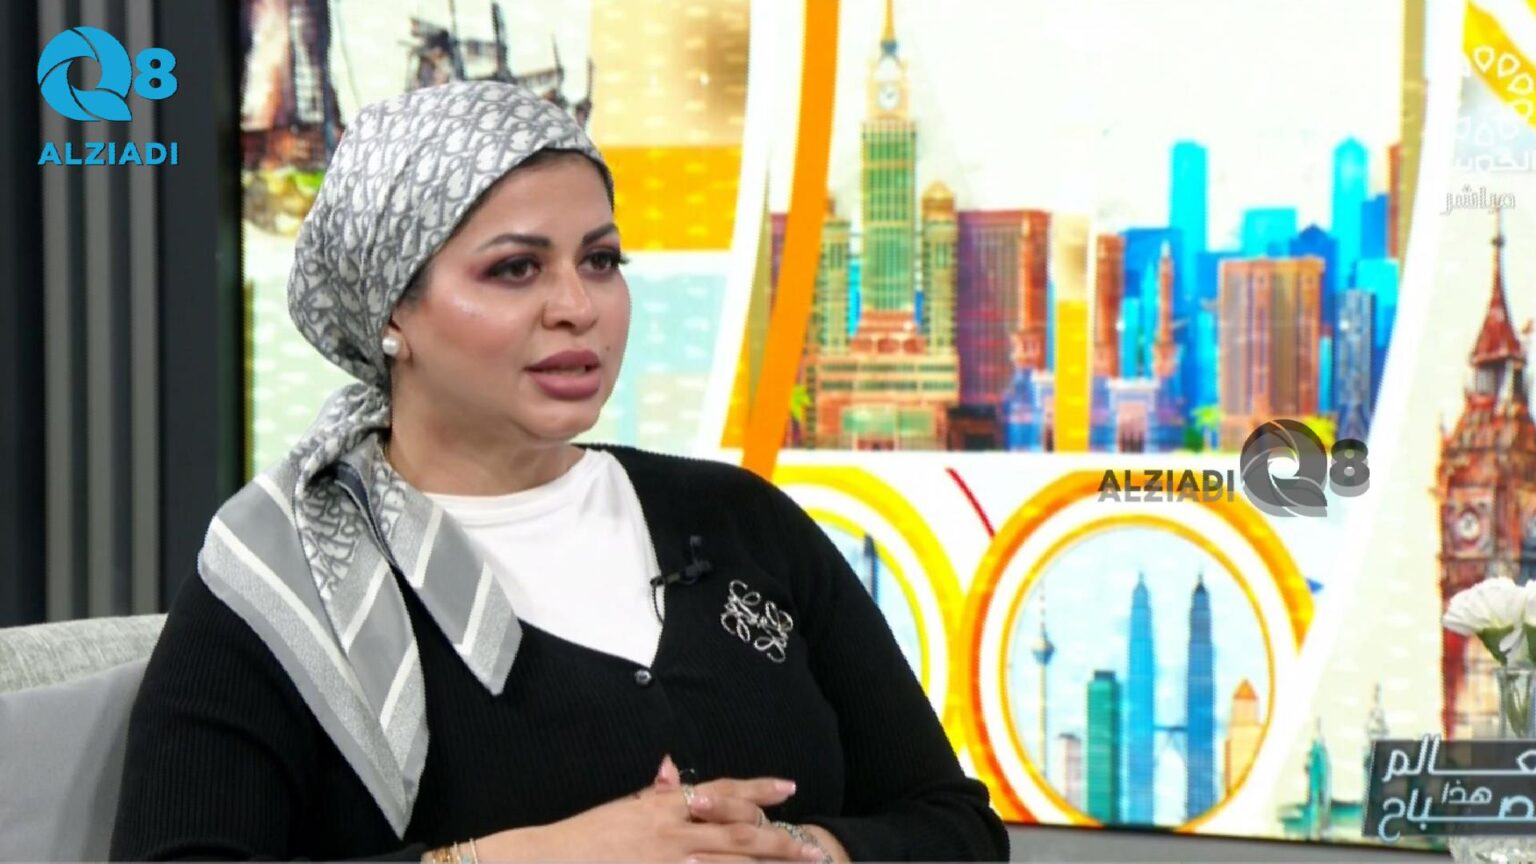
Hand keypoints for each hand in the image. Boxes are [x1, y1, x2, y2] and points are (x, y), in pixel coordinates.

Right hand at [470, 757, 825, 861]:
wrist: (548, 860)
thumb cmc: (583, 837)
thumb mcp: (621, 808)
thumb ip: (653, 795)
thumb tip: (672, 774)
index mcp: (663, 806)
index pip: (721, 793)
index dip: (757, 790)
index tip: (789, 788)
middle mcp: (672, 832)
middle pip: (739, 835)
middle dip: (779, 843)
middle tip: (813, 851)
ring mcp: (668, 861)